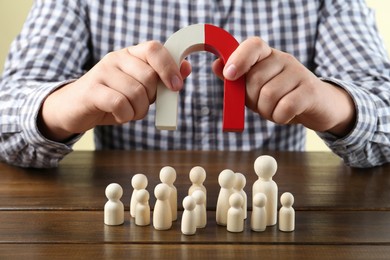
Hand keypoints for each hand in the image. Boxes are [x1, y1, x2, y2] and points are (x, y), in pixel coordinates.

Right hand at [38, 41, 190, 141]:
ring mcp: (102, 72)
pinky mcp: (92, 90)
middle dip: (151, 99)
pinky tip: (118, 115)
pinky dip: (125, 116)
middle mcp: (116, 58)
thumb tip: (186, 68)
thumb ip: (161, 79)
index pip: (154, 49)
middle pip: (149, 77)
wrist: (76, 108)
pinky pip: (120, 104)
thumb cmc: (113, 98)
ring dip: (138, 111)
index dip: (169, 67)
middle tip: (141, 106)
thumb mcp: (139, 87)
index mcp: (130, 55)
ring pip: (136, 93)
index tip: (176, 87)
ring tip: (128, 112)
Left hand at [212, 37, 355, 136]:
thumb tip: (216, 65)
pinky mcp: (310, 90)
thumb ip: (237, 78)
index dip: (239, 58)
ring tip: (275, 111)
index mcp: (268, 56)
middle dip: (252, 100)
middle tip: (262, 105)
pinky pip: (284, 107)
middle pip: (255, 79)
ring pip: (268, 95)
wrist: (319, 106)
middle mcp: (284, 59)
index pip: (253, 45)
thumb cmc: (281, 96)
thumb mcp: (256, 87)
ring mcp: (299, 73)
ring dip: (266, 112)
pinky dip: (279, 117)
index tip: (229, 75)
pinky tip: (285, 116)